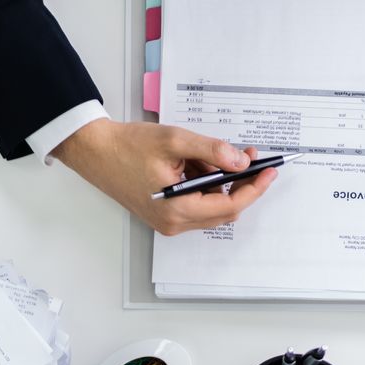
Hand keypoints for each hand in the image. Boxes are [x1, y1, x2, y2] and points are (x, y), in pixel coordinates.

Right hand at [53, 118, 277, 234]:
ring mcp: (169, 222)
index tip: (268, 171)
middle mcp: (175, 223)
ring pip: (212, 206)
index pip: (230, 206)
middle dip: (239, 183)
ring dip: (219, 182)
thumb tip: (241, 161)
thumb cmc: (127, 147)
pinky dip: (204, 184)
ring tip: (204, 154)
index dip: (254, 189)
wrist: (96, 152)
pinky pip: (197, 203)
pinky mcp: (165, 215)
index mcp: (177, 210)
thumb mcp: (175, 140)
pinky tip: (192, 163)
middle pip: (224, 210)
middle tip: (247, 156)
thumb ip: (212, 151)